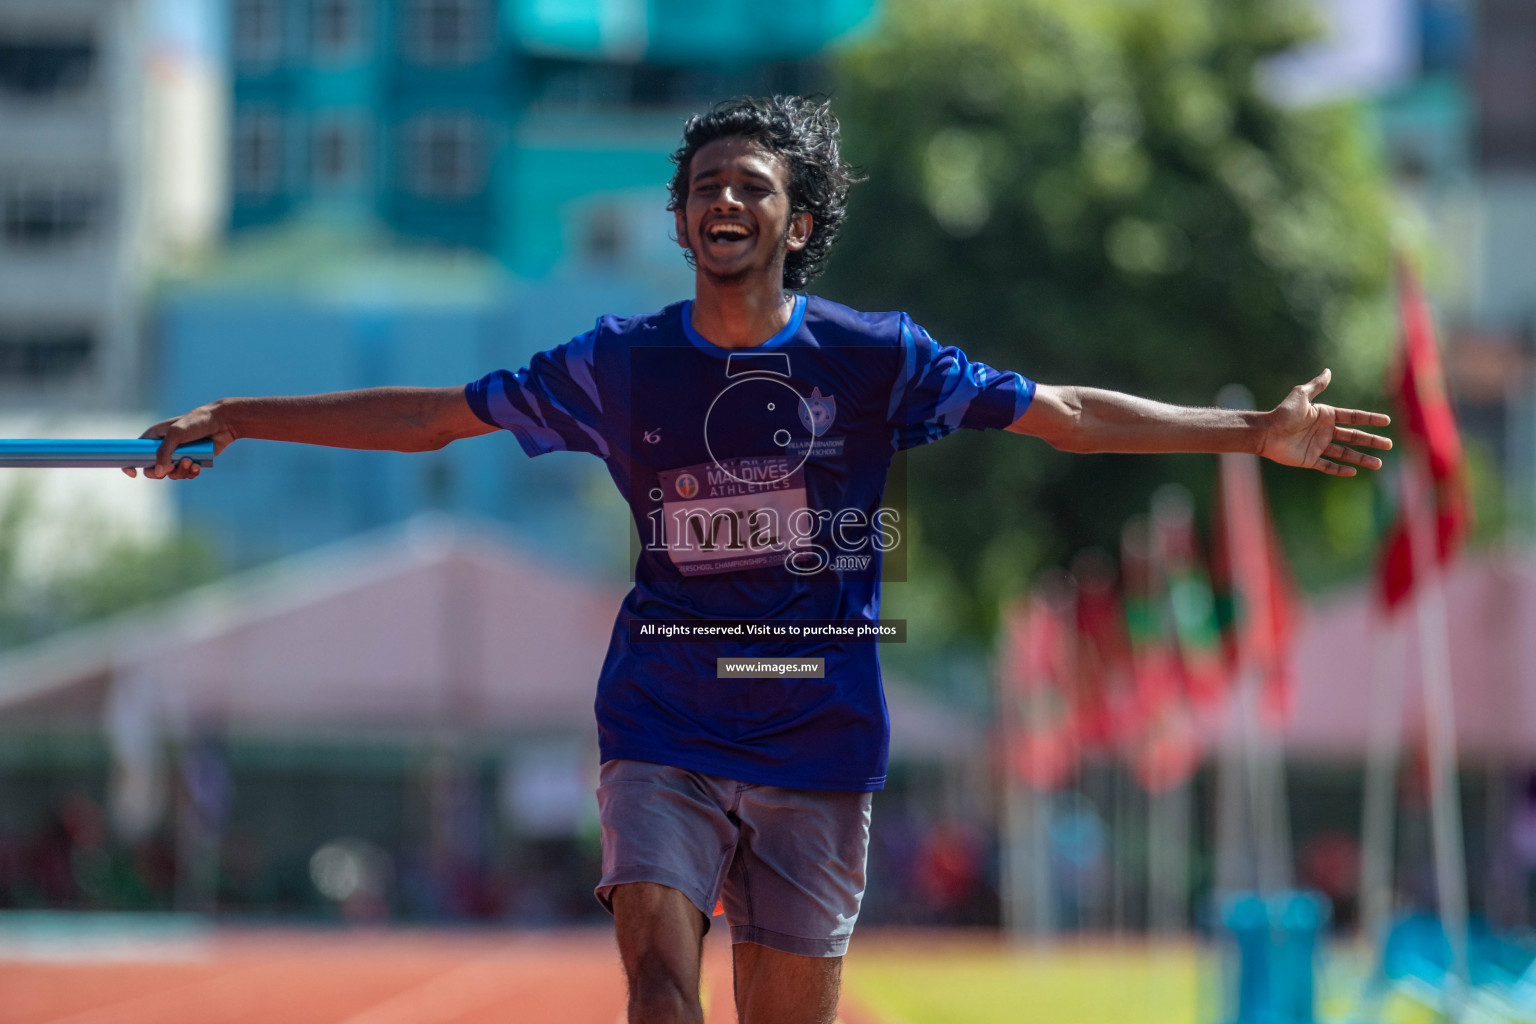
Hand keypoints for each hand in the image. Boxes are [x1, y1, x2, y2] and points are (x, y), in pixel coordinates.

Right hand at [123, 401, 236, 479]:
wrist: (222, 424)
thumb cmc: (196, 423)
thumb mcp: (176, 434)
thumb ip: (164, 453)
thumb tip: (159, 473)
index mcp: (154, 437)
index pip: (134, 452)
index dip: (130, 464)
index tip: (132, 473)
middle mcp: (163, 447)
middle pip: (152, 469)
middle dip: (160, 472)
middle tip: (171, 467)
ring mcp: (177, 455)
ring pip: (170, 474)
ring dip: (180, 471)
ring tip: (191, 462)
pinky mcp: (191, 461)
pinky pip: (185, 474)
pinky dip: (190, 473)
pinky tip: (198, 466)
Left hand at [1259, 369, 1390, 475]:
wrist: (1265, 432)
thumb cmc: (1282, 413)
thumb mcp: (1301, 395)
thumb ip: (1316, 385)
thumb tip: (1328, 371)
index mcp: (1325, 415)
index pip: (1353, 417)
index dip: (1370, 419)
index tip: (1386, 421)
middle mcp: (1324, 431)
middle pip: (1353, 437)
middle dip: (1371, 441)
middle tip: (1389, 445)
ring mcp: (1318, 446)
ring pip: (1345, 453)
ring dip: (1361, 458)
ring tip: (1378, 464)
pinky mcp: (1309, 459)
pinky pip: (1327, 466)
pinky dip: (1340, 469)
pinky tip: (1353, 472)